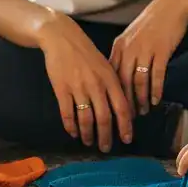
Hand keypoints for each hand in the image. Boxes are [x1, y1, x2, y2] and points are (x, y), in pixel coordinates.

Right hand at [38, 14, 132, 151]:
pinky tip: (73, 132)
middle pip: (104, 118)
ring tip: (88, 142)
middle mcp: (96, 85)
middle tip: (106, 148)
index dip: (125, 126)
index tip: (126, 139)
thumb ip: (114, 86)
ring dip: (88, 134)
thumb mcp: (106, 65)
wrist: (62, 38)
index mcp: (110, 79)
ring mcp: (78, 88)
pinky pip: (67, 113)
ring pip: (85, 119)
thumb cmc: (86, 53)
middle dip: (106, 136)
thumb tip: (122, 109)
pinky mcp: (61, 89)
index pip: (122, 108)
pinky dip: (70, 126)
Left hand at [109, 0, 187, 114]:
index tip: (114, 109)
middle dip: (125, 103)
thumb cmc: (151, 23)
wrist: (171, 6)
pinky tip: (157, 100)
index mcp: (119, 47)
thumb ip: (124, 55)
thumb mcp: (131, 37)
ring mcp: (145, 50)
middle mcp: (129, 49)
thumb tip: (119, 78)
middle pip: (123, 83)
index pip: (111, 76)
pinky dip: (156, 90)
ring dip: (141, 99)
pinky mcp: (161, 51)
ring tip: (144, 111)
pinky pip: (156, 76)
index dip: (112, 95)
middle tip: (128, 118)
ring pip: (139, 81)